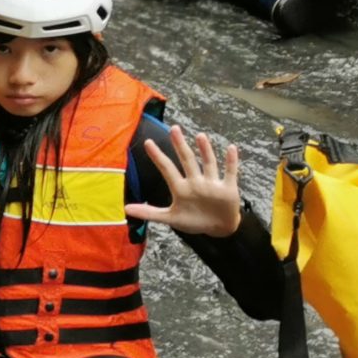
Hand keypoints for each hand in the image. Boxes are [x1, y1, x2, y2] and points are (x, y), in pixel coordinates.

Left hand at [127, 130, 243, 237]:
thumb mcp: (170, 218)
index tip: (148, 142)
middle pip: (187, 160)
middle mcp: (195, 182)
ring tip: (200, 136)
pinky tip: (231, 148)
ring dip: (205, 151)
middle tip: (174, 128)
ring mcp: (211, 184)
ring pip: (208, 163)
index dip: (157, 156)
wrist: (218, 229)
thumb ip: (149, 213)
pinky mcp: (227, 189)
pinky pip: (231, 172)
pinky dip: (231, 161)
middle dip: (180, 145)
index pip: (166, 168)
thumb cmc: (193, 221)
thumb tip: (126, 209)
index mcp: (180, 188)